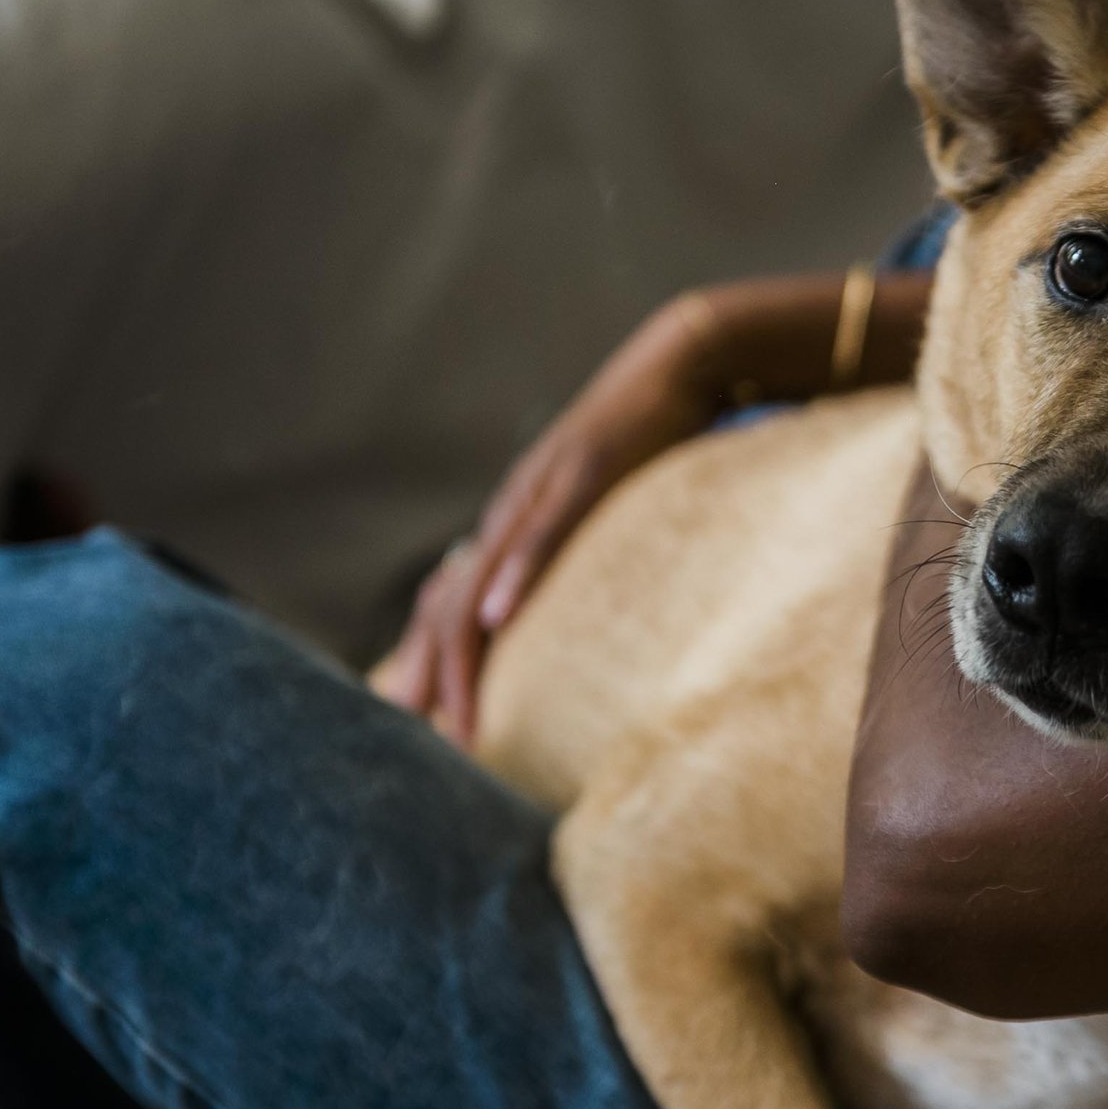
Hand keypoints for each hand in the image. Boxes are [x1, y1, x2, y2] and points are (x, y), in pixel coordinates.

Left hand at [377, 292, 722, 742]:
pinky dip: (517, 574)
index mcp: (516, 526)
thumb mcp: (609, 511)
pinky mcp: (585, 470)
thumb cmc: (653, 442)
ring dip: (461, 654)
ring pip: (482, 580)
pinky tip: (499, 616)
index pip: (451, 605)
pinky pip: (544, 531)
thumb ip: (579, 555)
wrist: (680, 367)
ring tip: (453, 712)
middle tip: (428, 741)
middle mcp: (513, 512)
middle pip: (449, 606)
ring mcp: (542, 490)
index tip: (427, 728)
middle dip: (434, 677)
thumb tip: (567, 612)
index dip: (432, 664)